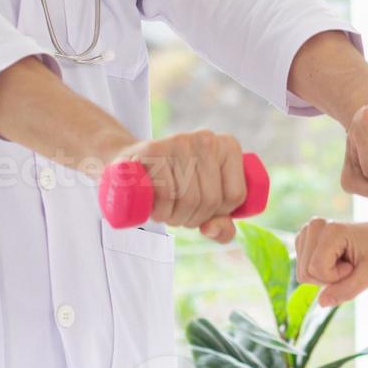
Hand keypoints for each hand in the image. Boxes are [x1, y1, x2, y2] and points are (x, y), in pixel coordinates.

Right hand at [109, 129, 246, 243]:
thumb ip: (222, 224)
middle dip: (193, 219)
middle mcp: (207, 138)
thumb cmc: (175, 186)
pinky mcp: (154, 150)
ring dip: (175, 218)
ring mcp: (180, 141)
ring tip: (166, 211)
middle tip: (179, 214)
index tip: (203, 209)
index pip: (235, 196)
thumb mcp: (205, 203)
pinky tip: (155, 209)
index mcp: (229, 146)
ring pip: (189, 199)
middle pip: (211, 199)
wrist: (131, 166)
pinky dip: (160, 211)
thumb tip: (211, 229)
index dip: (219, 214)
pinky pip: (165, 193)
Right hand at [294, 216, 367, 306]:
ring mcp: (307, 231)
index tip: (353, 265)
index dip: (336, 277)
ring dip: (324, 275)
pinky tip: (334, 259)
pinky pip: (302, 270)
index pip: (317, 269)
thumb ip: (346, 290)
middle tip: (348, 264)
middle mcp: (315, 226)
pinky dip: (319, 272)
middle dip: (328, 278)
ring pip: (302, 273)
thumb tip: (321, 302)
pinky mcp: (303, 239)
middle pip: (305, 273)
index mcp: (331, 229)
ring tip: (342, 261)